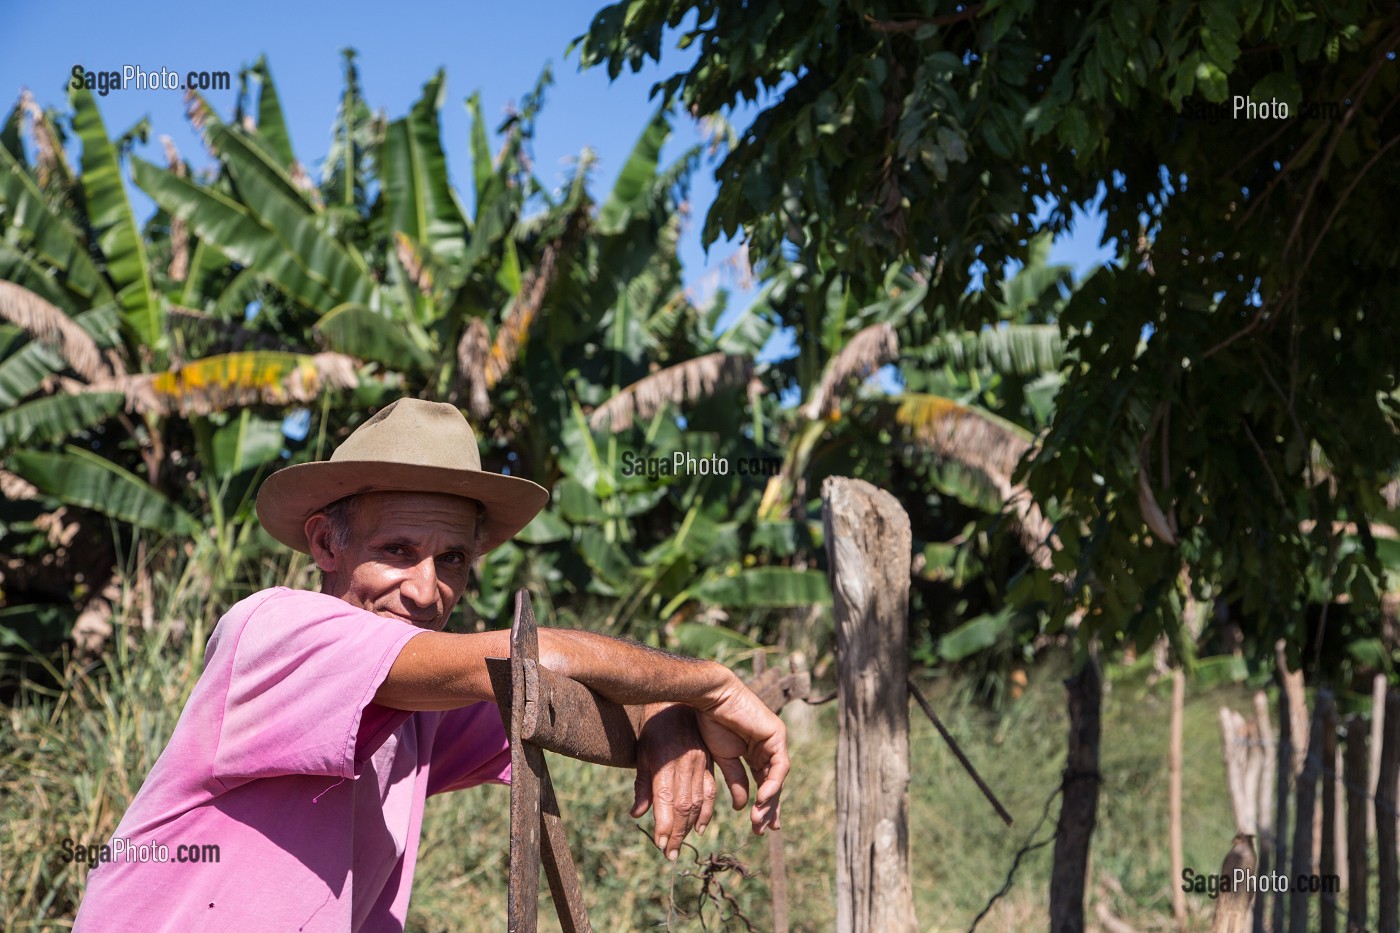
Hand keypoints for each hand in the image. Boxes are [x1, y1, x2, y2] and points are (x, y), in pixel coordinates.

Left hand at [631, 703, 716, 860]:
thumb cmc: (654, 730)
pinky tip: (700, 826)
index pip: (666, 803)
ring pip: (699, 802)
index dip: (665, 826)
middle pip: (684, 807)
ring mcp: (700, 765)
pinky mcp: (709, 763)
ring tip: (682, 844)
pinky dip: (707, 811)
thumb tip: (637, 815)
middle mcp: (685, 766)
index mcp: (665, 764)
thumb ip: (642, 785)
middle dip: (677, 833)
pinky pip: (711, 791)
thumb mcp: (642, 754)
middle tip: (671, 855)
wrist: (677, 702)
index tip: (661, 846)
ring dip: (691, 826)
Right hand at [692, 674, 787, 835]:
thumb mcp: (723, 758)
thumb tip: (742, 807)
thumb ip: (735, 780)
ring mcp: (774, 741)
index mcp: (755, 753)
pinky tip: (762, 799)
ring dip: (769, 802)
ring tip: (758, 820)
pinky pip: (779, 766)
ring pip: (778, 779)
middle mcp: (768, 748)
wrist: (710, 699)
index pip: (764, 784)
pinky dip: (772, 784)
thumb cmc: (711, 723)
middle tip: (762, 831)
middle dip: (769, 809)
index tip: (758, 828)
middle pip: (773, 785)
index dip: (763, 806)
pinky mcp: (777, 735)